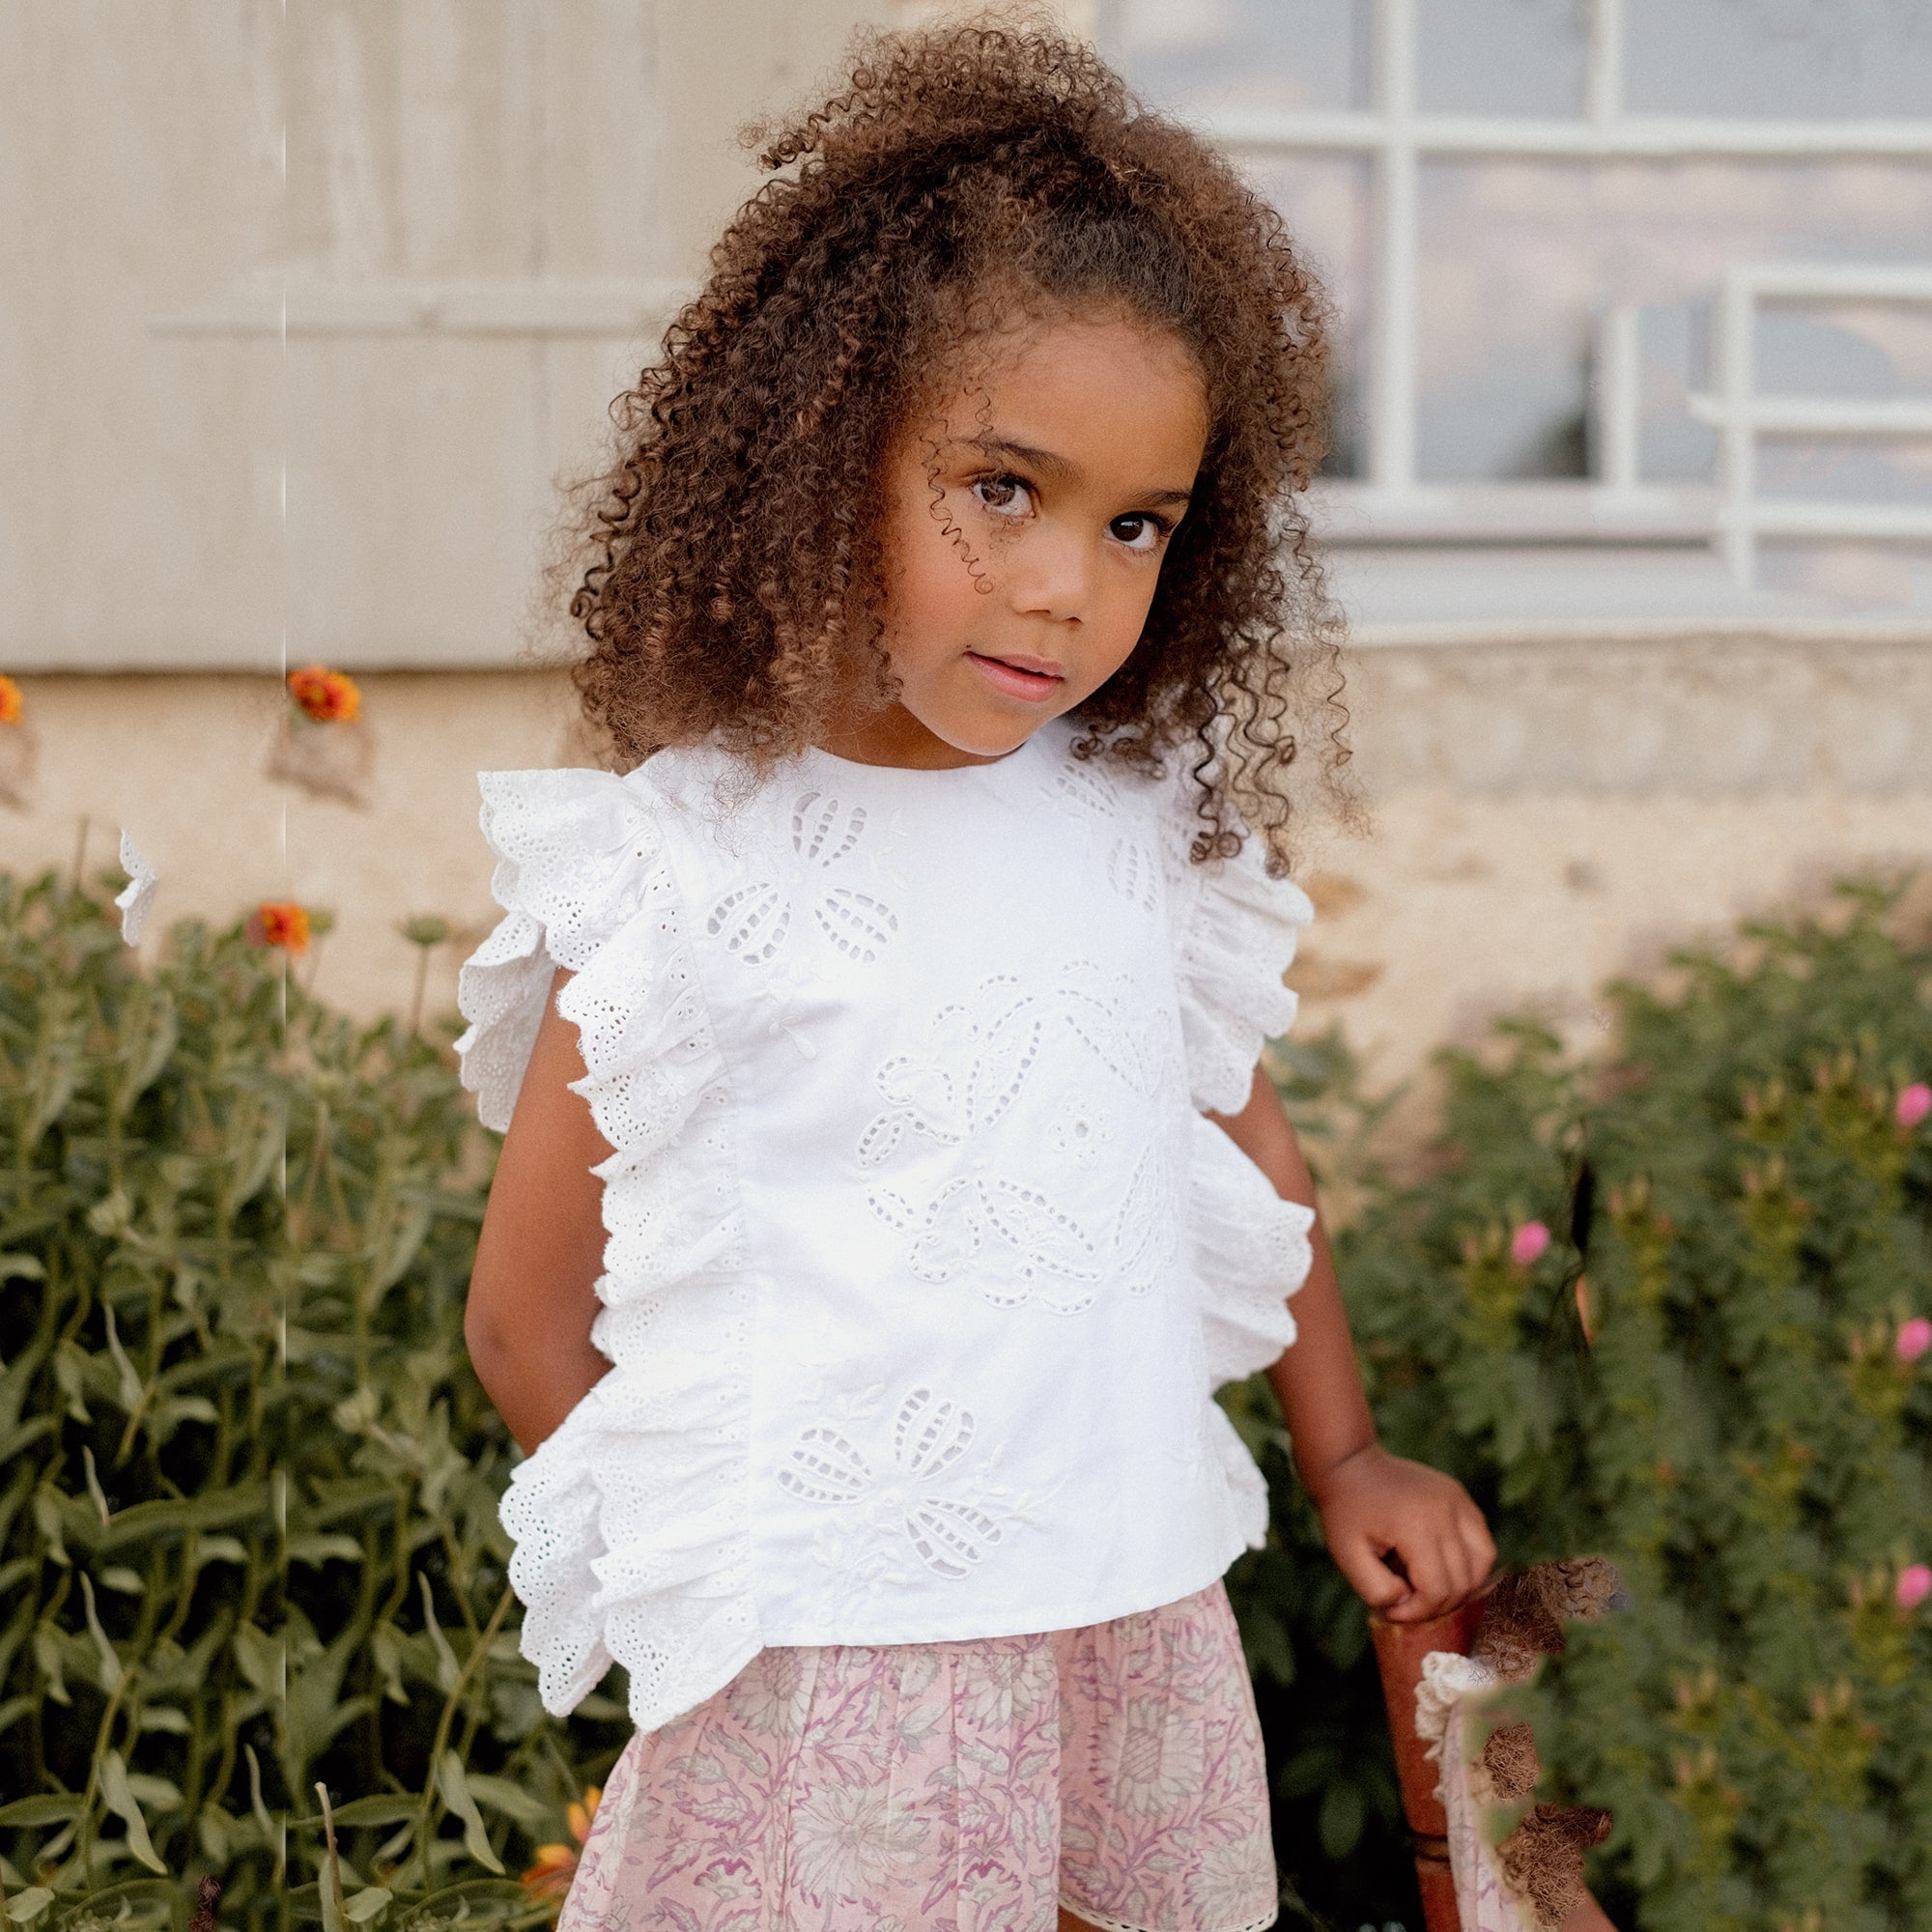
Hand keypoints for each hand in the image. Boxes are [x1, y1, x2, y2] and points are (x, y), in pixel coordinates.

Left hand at [1305, 1442, 1495, 1622]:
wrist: (1351, 1465)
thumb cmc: (1346, 1513)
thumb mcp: (1347, 1555)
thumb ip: (1376, 1589)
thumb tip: (1408, 1601)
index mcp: (1416, 1525)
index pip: (1437, 1590)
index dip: (1418, 1611)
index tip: (1393, 1609)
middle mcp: (1446, 1511)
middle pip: (1463, 1581)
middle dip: (1437, 1603)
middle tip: (1408, 1602)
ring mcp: (1458, 1500)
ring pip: (1483, 1562)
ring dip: (1460, 1586)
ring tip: (1427, 1587)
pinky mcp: (1461, 1497)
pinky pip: (1482, 1541)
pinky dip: (1470, 1564)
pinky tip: (1441, 1568)